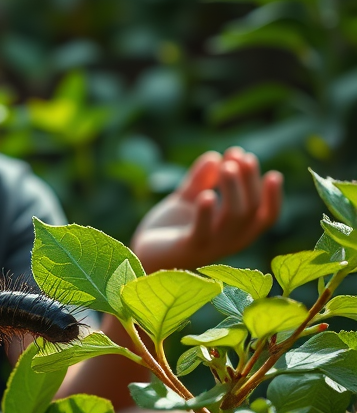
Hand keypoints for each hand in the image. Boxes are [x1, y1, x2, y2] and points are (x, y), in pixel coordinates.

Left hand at [130, 147, 282, 271]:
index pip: (265, 216)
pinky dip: (206, 213)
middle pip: (251, 211)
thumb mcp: (186, 201)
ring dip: (232, 189)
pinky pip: (202, 231)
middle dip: (248, 181)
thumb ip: (200, 181)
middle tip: (239, 156)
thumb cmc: (169, 231)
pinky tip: (206, 195)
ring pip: (233, 218)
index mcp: (235, 232)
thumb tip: (215, 156)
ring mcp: (210, 246)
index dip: (272, 195)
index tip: (270, 171)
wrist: (141, 255)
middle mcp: (229, 242)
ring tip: (226, 166)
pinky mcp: (188, 248)